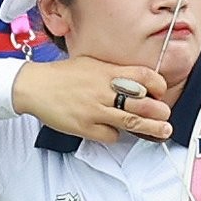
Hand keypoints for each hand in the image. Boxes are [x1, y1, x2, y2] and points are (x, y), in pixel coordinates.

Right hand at [12, 57, 172, 143]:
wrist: (34, 86)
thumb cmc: (64, 75)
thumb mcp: (93, 64)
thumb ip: (115, 73)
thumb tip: (140, 84)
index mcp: (107, 72)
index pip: (144, 76)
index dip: (158, 86)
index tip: (160, 93)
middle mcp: (103, 90)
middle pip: (143, 103)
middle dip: (160, 112)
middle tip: (166, 116)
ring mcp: (94, 109)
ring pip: (132, 122)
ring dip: (151, 128)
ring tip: (163, 131)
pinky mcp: (84, 126)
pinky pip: (110, 135)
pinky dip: (116, 135)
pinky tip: (116, 130)